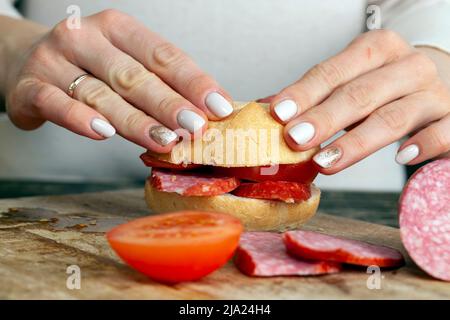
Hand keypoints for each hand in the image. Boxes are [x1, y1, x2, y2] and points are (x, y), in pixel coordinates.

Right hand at [3, 10, 232, 152]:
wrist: (27, 63)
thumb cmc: (90, 68)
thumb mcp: (125, 65)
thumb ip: (159, 84)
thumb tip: (207, 113)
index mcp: (118, 28)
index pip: (162, 55)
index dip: (193, 81)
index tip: (220, 106)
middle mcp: (85, 38)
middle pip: (135, 76)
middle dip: (169, 104)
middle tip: (196, 127)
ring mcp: (54, 60)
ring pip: (101, 94)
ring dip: (136, 120)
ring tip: (164, 140)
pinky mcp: (29, 87)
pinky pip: (55, 104)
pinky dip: (79, 119)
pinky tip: (103, 133)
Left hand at [269, 29, 449, 172]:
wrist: (436, 83)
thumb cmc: (383, 85)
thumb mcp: (351, 80)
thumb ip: (316, 95)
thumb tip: (267, 110)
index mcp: (378, 48)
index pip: (335, 70)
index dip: (305, 92)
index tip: (278, 113)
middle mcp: (408, 66)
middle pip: (360, 94)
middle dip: (324, 119)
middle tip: (294, 140)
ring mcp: (434, 92)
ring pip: (393, 117)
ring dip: (356, 142)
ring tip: (324, 163)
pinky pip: (443, 133)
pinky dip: (422, 145)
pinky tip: (400, 158)